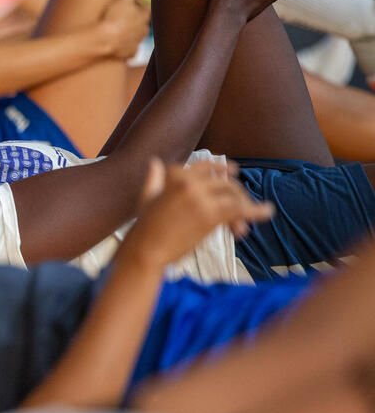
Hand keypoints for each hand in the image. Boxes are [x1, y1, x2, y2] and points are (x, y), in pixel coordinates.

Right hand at [98, 0, 150, 58]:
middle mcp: (144, 31)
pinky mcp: (130, 53)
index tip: (137, 5)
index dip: (143, 7)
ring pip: (137, 37)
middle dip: (137, 22)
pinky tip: (118, 44)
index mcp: (144, 17)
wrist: (104, 40)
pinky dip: (126, 47)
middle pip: (144, 25)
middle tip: (126, 19)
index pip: (149, 10)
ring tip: (120, 32)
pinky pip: (130, 49)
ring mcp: (137, 43)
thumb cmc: (113, 17)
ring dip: (131, 34)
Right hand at [118, 158, 273, 269]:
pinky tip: (267, 212)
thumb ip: (153, 179)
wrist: (146, 250)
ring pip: (233, 195)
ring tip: (252, 217)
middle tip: (241, 211)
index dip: (221, 170)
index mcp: (174, 174)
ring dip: (245, 205)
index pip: (205, 167)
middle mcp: (188, 181)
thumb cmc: (144, 228)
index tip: (234, 172)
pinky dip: (256, 210)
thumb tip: (154, 162)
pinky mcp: (210, 214)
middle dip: (235, 195)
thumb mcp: (147, 197)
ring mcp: (200, 196)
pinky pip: (240, 209)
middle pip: (223, 182)